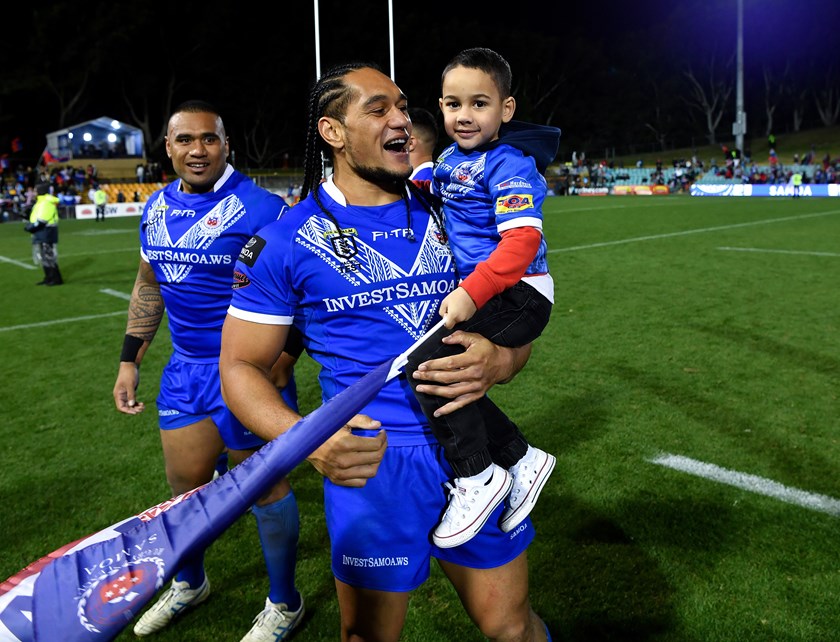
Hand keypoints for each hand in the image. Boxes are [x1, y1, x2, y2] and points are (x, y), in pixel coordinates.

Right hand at [113, 362, 144, 414]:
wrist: (130, 366)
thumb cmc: (129, 374)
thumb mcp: (130, 384)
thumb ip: (131, 395)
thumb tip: (131, 405)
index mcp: (118, 395)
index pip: (121, 407)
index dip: (127, 411)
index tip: (135, 412)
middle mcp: (120, 396)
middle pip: (126, 407)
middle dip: (133, 409)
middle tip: (142, 409)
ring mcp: (125, 395)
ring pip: (130, 405)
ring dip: (136, 407)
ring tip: (143, 407)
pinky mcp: (130, 392)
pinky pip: (133, 401)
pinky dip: (137, 404)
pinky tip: (142, 404)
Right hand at [307, 416, 385, 486]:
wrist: (305, 444)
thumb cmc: (326, 429)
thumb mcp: (343, 419)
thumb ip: (361, 421)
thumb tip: (378, 425)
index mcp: (346, 443)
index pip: (375, 445)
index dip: (383, 438)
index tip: (381, 433)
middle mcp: (344, 460)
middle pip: (376, 458)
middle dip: (382, 447)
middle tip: (380, 441)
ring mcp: (340, 472)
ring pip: (371, 472)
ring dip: (376, 461)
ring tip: (374, 453)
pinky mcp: (337, 480)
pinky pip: (360, 482)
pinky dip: (366, 474)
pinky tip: (364, 464)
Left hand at [412, 330, 530, 415]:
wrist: (504, 364)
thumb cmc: (487, 349)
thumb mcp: (476, 338)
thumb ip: (459, 336)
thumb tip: (443, 340)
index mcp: (473, 359)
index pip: (450, 363)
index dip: (434, 365)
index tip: (421, 366)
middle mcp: (474, 374)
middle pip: (448, 378)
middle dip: (429, 377)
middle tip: (416, 376)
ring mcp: (475, 387)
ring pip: (451, 392)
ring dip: (434, 391)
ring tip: (421, 388)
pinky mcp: (476, 395)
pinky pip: (460, 404)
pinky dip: (448, 410)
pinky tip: (437, 413)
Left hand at [439, 287, 475, 327]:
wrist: (471, 292)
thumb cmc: (458, 295)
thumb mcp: (445, 301)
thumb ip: (441, 311)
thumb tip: (443, 316)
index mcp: (453, 316)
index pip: (448, 326)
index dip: (446, 322)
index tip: (445, 316)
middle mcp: (460, 319)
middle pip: (453, 322)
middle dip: (451, 317)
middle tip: (451, 308)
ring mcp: (466, 318)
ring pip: (459, 319)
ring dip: (457, 314)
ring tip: (458, 305)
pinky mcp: (471, 316)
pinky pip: (464, 316)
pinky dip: (462, 313)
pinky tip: (462, 306)